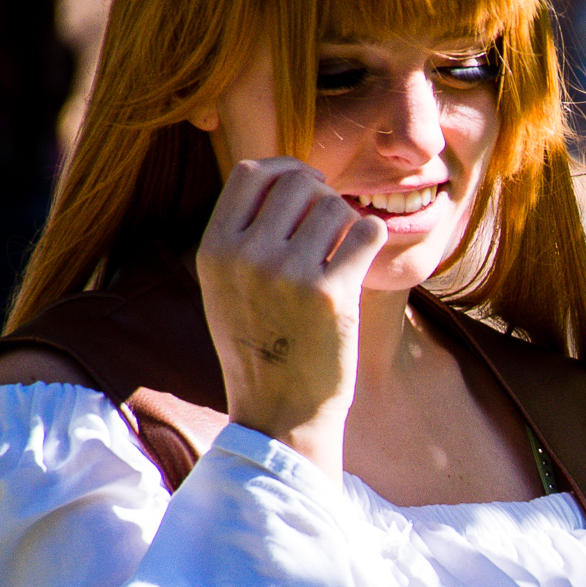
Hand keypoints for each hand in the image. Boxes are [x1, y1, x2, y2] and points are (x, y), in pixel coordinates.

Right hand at [196, 157, 386, 476]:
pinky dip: (370, 239)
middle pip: (297, 181)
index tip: (306, 188)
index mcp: (215, 250)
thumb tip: (282, 175)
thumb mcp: (226, 288)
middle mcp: (247, 256)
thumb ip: (242, 234)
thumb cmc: (260, 348)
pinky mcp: (331, 294)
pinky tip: (361, 261)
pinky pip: (365, 231)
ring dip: (346, 222)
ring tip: (341, 255)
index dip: (285, 170)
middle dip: (321, 195)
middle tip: (330, 227)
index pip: (250, 172)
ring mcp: (288, 274)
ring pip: (334, 205)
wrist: (280, 415)